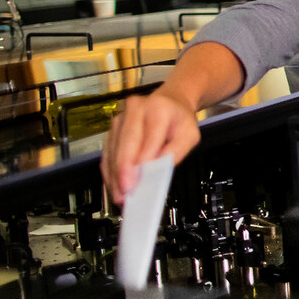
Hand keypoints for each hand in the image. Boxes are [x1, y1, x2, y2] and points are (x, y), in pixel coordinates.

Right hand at [101, 88, 201, 205]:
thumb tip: (158, 169)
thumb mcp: (190, 134)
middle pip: (125, 143)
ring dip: (114, 175)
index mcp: (158, 109)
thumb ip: (177, 151)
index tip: (137, 183)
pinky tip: (114, 185)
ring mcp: (120, 118)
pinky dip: (110, 171)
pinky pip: (108, 153)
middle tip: (124, 193)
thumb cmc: (180, 119)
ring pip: (113, 150)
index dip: (140, 163)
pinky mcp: (112, 129)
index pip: (148, 139)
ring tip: (119, 196)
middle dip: (123, 171)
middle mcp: (135, 110)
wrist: (170, 101)